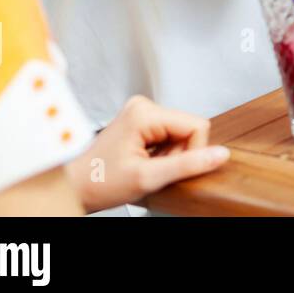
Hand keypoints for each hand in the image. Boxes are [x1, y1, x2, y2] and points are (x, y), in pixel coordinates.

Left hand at [65, 96, 228, 212]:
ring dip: (170, 154)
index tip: (169, 168)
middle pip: (189, 128)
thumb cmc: (99, 182)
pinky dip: (162, 152)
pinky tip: (143, 160)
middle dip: (178, 153)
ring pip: (180, 132)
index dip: (192, 152)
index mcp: (145, 112)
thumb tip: (220, 155)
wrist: (73, 187)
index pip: (197, 125)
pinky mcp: (140, 120)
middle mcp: (144, 105)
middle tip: (153, 169)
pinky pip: (169, 134)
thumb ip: (187, 165)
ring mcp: (141, 112)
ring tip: (145, 166)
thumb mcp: (148, 178)